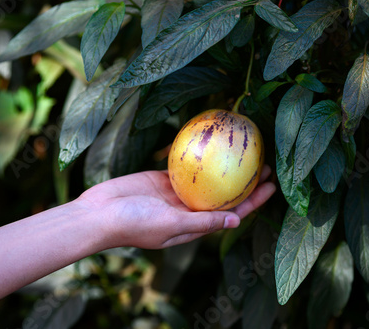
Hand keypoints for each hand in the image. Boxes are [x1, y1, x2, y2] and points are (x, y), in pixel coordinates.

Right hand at [77, 165, 275, 248]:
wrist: (98, 214)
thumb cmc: (133, 224)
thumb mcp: (170, 225)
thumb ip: (202, 223)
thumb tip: (238, 221)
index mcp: (195, 225)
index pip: (232, 212)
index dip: (253, 200)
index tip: (270, 185)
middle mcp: (190, 209)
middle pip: (225, 194)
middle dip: (246, 181)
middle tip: (264, 163)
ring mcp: (176, 193)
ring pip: (209, 178)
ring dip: (227, 167)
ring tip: (244, 149)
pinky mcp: (163, 178)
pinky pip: (186, 166)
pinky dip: (200, 156)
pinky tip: (213, 142)